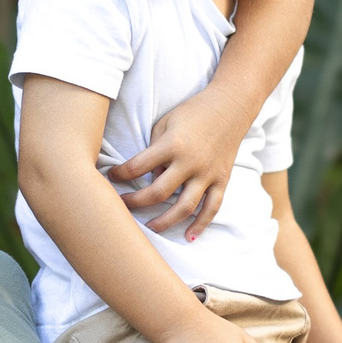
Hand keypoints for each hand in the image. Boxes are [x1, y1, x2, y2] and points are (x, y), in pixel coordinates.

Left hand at [109, 89, 242, 240]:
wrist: (230, 106)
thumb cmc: (192, 112)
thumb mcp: (165, 124)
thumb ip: (154, 151)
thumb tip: (149, 178)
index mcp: (172, 145)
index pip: (138, 167)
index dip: (120, 175)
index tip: (111, 178)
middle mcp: (190, 162)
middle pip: (157, 193)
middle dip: (136, 202)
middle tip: (122, 206)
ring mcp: (207, 173)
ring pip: (184, 207)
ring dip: (165, 222)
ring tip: (150, 228)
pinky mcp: (222, 179)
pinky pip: (212, 207)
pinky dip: (201, 224)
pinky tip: (188, 236)